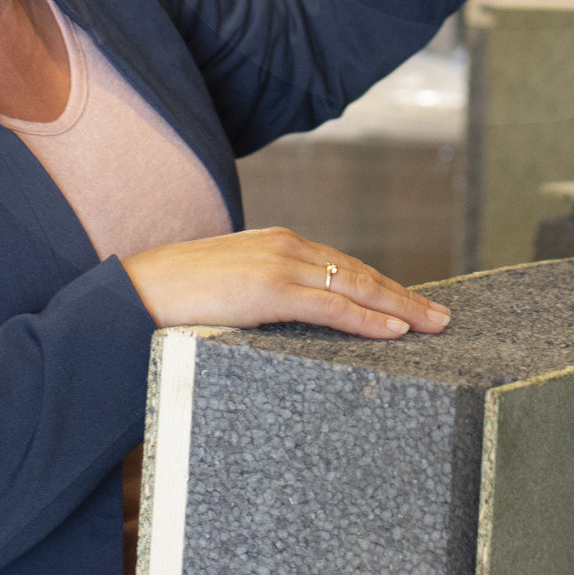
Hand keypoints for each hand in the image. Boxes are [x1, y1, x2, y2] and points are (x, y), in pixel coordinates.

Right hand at [121, 227, 449, 338]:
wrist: (132, 292)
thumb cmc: (173, 299)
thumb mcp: (230, 292)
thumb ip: (263, 299)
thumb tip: (288, 326)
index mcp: (277, 243)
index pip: (343, 266)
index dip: (381, 286)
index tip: (410, 302)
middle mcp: (285, 246)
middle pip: (360, 273)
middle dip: (403, 296)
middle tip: (441, 317)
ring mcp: (279, 264)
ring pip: (356, 286)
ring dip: (400, 307)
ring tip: (433, 325)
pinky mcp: (270, 289)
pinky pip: (332, 305)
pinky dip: (368, 318)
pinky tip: (396, 331)